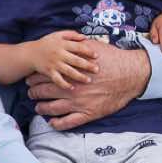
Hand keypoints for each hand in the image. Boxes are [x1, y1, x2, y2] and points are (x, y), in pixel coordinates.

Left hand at [27, 45, 149, 129]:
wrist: (131, 74)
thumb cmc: (113, 59)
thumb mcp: (93, 46)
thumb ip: (78, 45)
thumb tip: (69, 39)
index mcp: (70, 72)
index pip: (46, 75)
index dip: (35, 77)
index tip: (31, 78)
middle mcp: (71, 88)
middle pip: (44, 91)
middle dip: (34, 92)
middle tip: (30, 92)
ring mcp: (78, 103)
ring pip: (52, 108)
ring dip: (41, 108)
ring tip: (38, 107)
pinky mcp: (88, 114)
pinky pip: (68, 123)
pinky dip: (57, 124)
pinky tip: (52, 123)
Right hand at [29, 31, 97, 88]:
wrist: (30, 53)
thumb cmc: (47, 43)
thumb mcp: (58, 35)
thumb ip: (71, 35)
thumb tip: (84, 37)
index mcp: (63, 44)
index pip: (78, 47)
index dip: (88, 51)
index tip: (97, 56)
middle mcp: (59, 54)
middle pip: (75, 60)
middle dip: (87, 65)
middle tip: (97, 70)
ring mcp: (54, 64)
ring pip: (68, 71)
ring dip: (79, 76)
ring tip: (88, 80)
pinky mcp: (49, 72)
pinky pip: (58, 79)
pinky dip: (64, 84)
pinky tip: (72, 88)